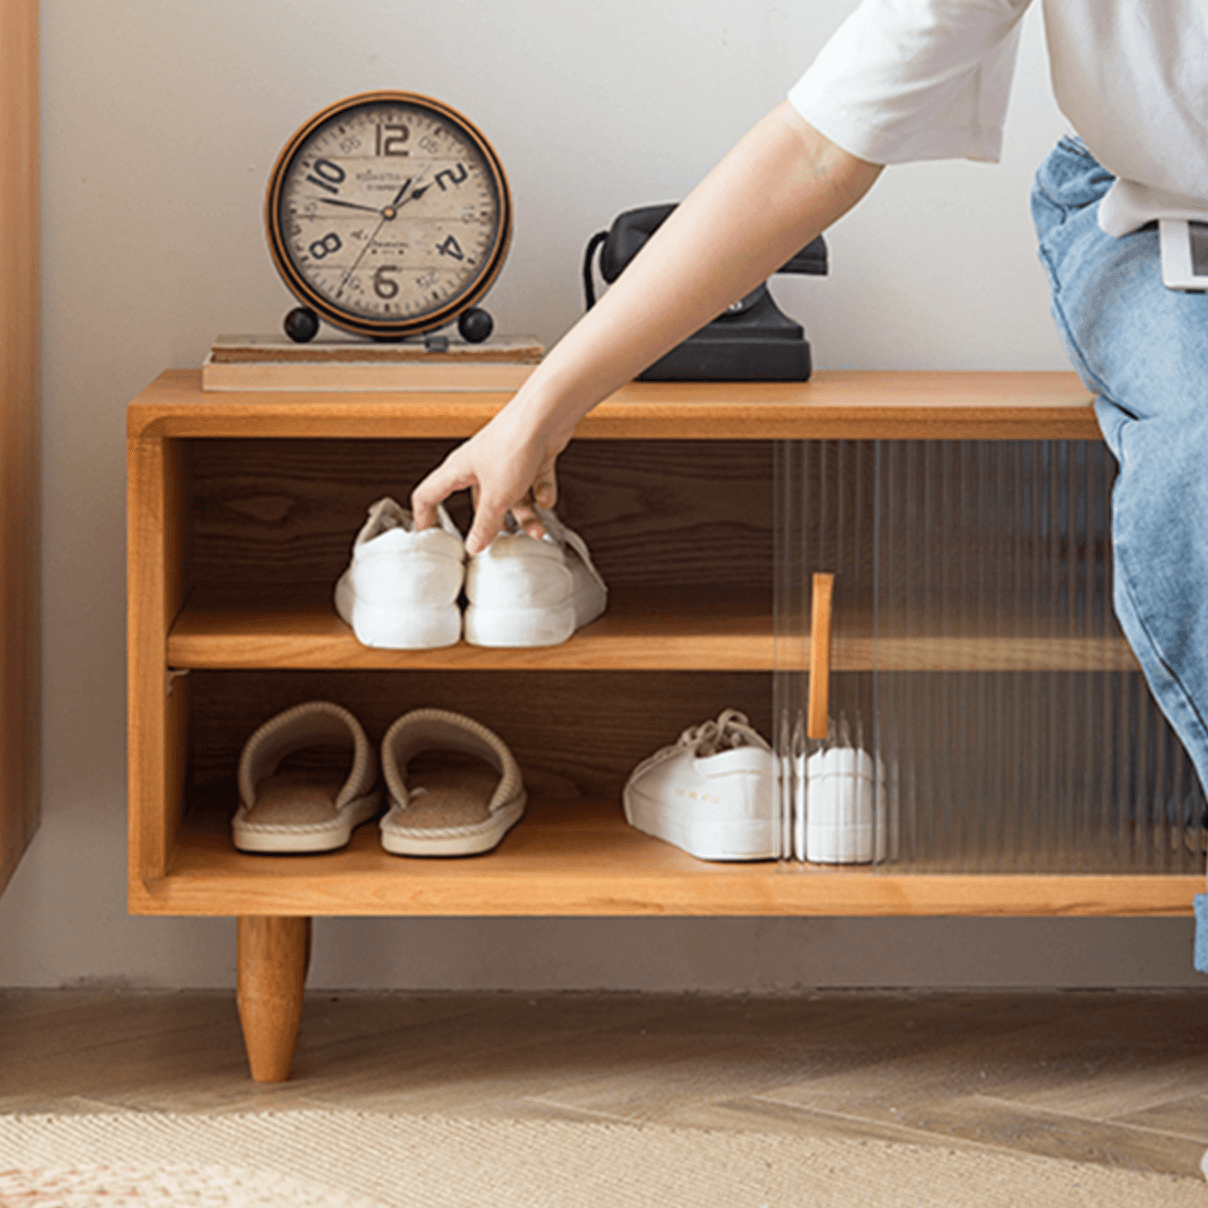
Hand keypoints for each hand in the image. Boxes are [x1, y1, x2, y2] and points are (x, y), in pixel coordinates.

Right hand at [411, 394, 567, 554]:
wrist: (547, 415)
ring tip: (537, 528)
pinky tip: (545, 497)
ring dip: (525, 514)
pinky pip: (533, 484)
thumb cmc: (514, 444)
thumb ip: (485, 524)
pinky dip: (541, 493)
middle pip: (481, 503)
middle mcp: (479, 465)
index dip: (424, 516)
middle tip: (502, 541)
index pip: (428, 495)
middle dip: (495, 523)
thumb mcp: (497, 497)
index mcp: (459, 470)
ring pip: (511, 497)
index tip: (428, 536)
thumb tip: (474, 545)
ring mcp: (505, 461)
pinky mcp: (530, 458)